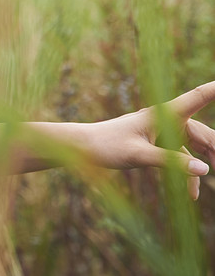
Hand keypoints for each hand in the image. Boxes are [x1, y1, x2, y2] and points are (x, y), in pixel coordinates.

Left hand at [85, 81, 214, 198]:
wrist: (83, 147)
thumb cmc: (106, 145)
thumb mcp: (138, 154)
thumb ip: (172, 162)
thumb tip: (204, 170)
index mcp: (163, 113)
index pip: (197, 97)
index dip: (214, 90)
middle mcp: (166, 120)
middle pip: (204, 133)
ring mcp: (163, 132)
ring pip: (195, 146)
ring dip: (207, 162)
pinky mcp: (158, 144)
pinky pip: (180, 157)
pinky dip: (187, 173)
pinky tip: (192, 194)